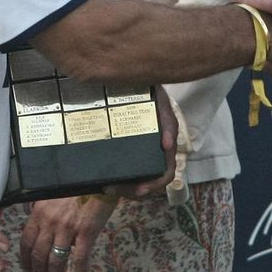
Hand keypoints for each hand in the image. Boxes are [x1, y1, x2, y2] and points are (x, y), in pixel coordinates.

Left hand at [18, 195, 117, 271]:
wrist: (98, 178)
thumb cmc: (76, 187)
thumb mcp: (53, 196)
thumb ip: (45, 212)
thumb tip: (40, 227)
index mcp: (40, 213)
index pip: (26, 241)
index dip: (25, 260)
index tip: (27, 271)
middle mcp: (50, 222)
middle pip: (38, 255)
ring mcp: (67, 229)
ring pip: (56, 261)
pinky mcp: (86, 233)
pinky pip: (80, 259)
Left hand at [104, 85, 178, 199]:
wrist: (128, 81)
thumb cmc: (149, 92)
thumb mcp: (161, 103)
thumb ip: (168, 122)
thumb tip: (169, 146)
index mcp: (165, 146)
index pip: (166, 173)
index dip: (155, 184)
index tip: (140, 189)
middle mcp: (153, 153)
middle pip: (147, 183)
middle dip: (131, 190)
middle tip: (111, 188)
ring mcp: (139, 153)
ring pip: (135, 180)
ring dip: (123, 188)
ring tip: (105, 186)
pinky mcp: (124, 150)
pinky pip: (123, 171)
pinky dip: (116, 179)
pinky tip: (101, 178)